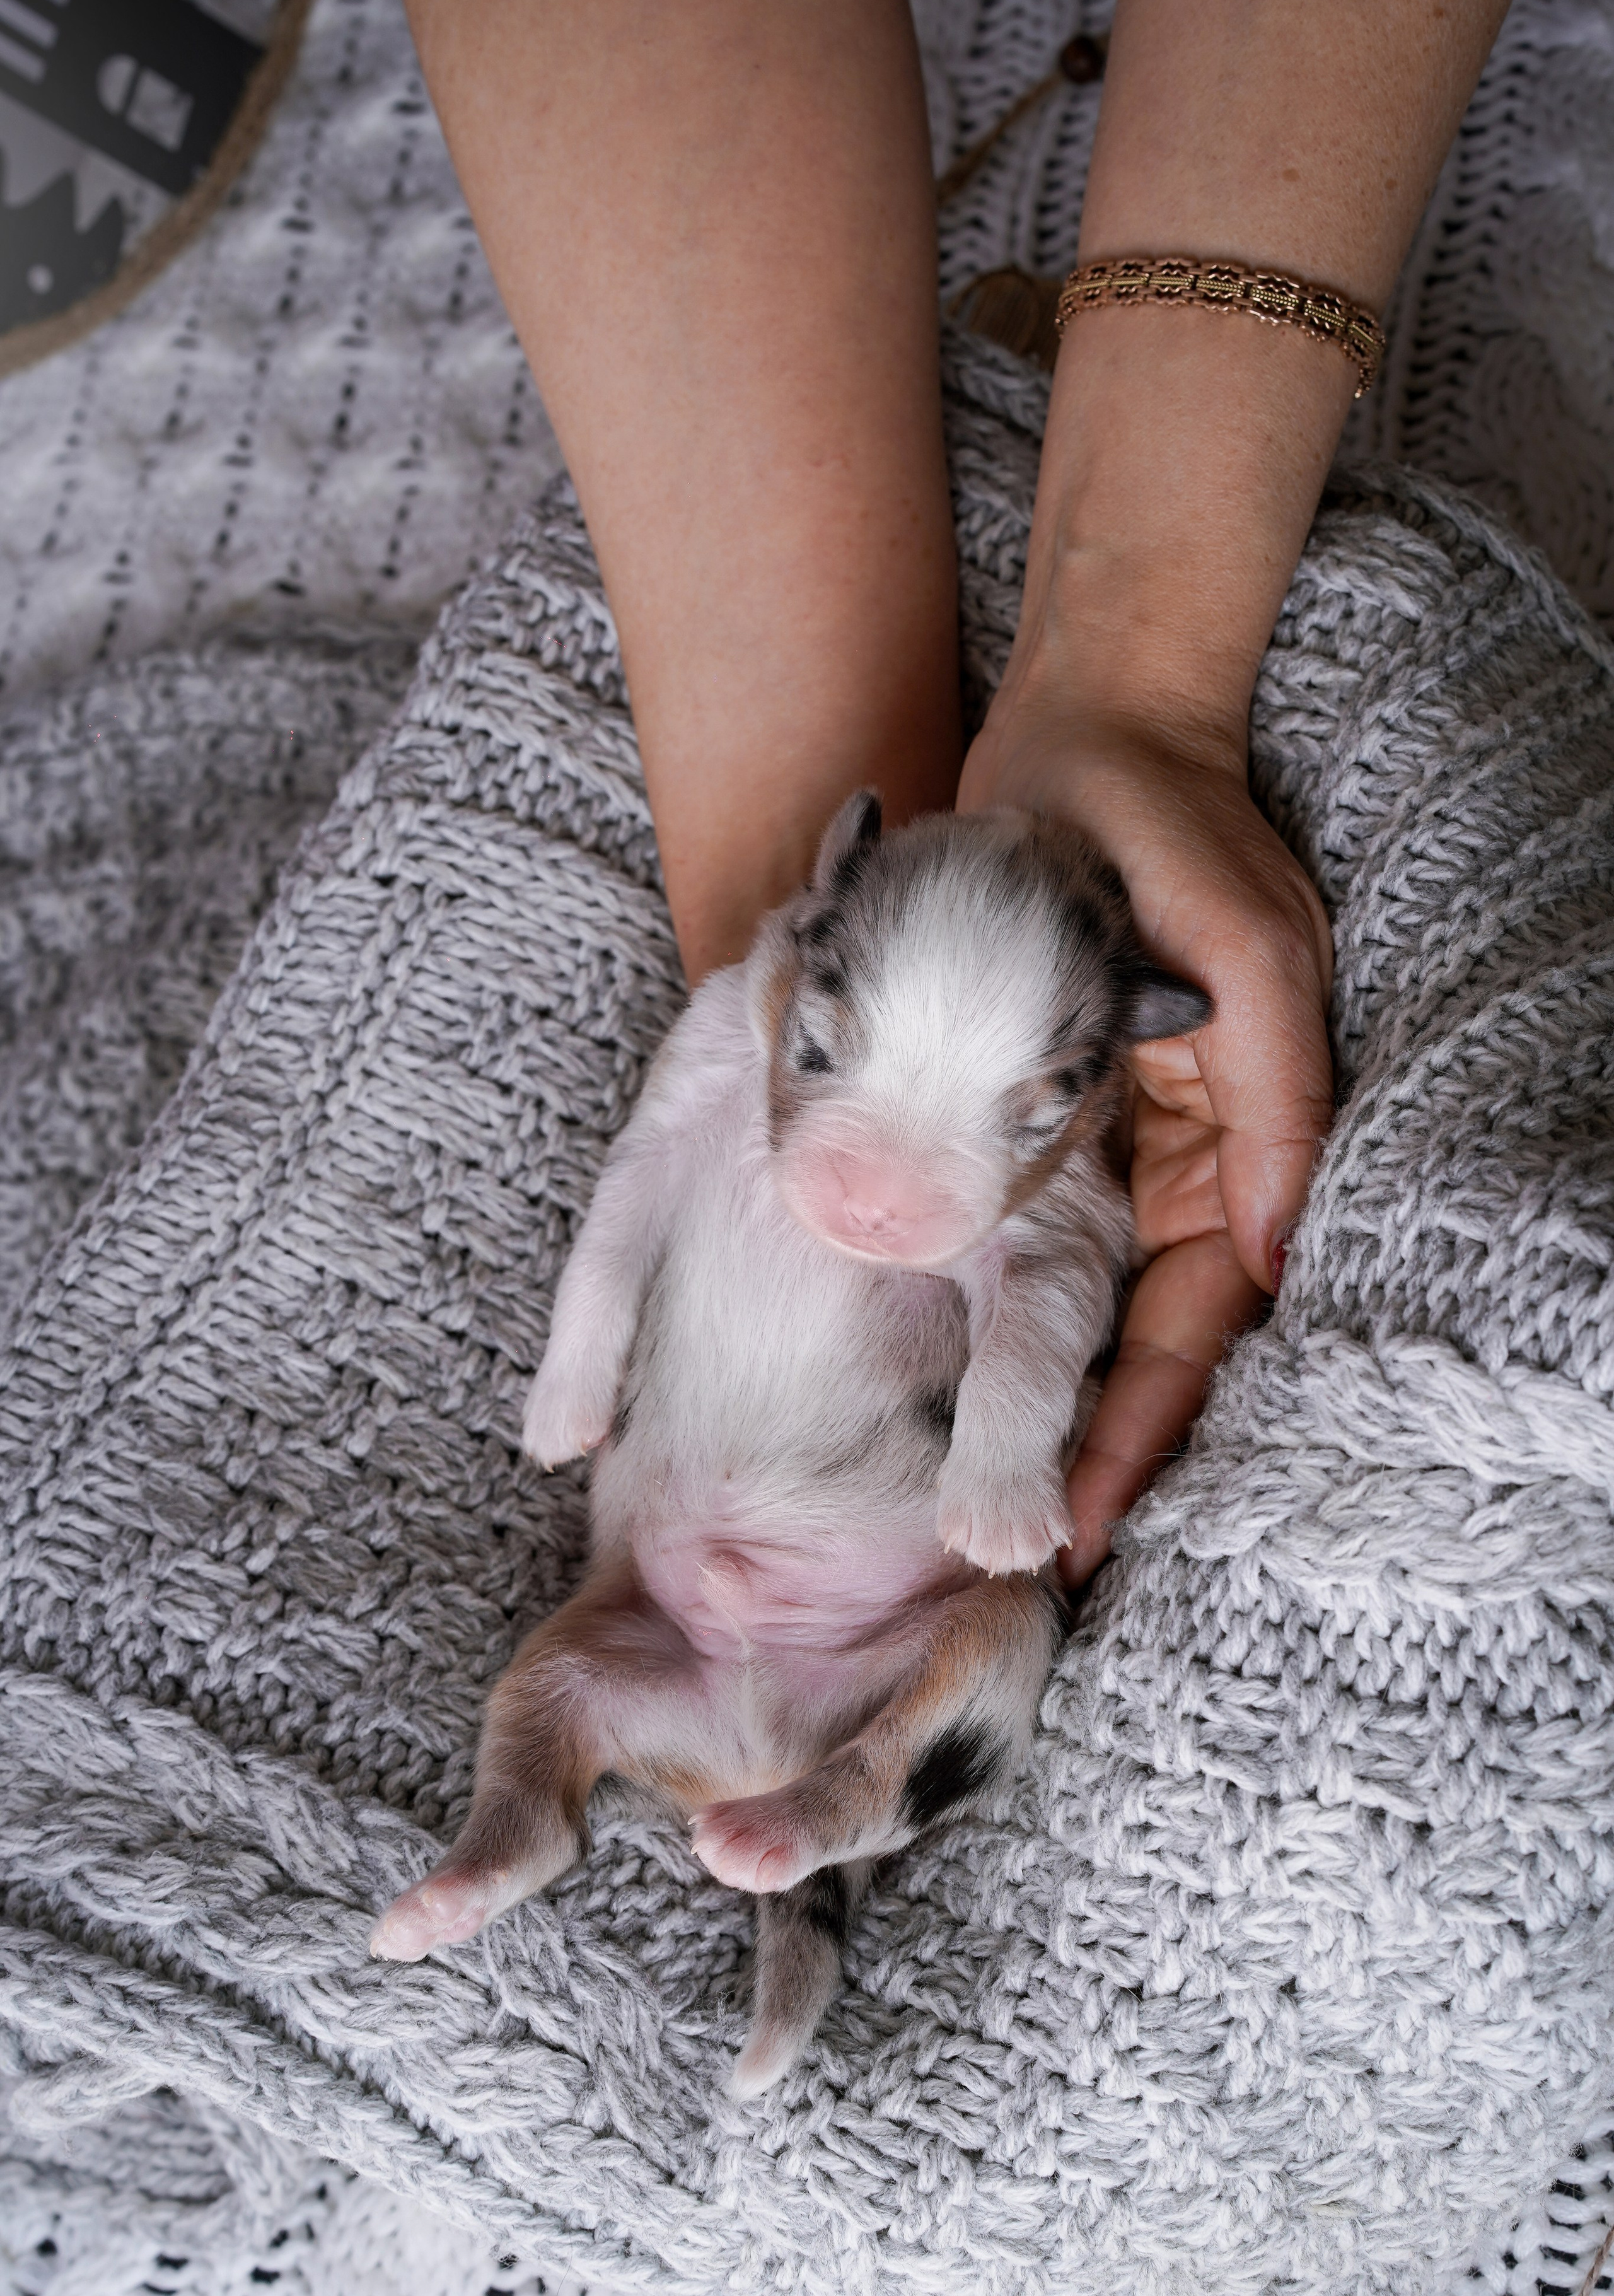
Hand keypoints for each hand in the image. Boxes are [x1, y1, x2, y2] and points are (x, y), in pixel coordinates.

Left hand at [958, 688, 1334, 1585]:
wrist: (1083, 740)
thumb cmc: (1178, 840)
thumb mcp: (1250, 960)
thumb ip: (1276, 1105)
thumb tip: (1268, 1252)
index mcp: (1239, 1151)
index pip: (1199, 1320)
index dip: (1146, 1423)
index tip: (1086, 1515)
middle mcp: (1170, 1171)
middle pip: (1133, 1344)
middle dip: (1086, 1448)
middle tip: (1019, 1555)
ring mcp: (1092, 1151)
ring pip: (1065, 1314)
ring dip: (1026, 1408)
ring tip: (970, 1509)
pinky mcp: (1020, 1117)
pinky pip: (1003, 1238)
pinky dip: (975, 1316)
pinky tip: (925, 1385)